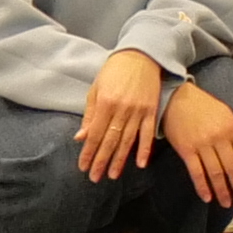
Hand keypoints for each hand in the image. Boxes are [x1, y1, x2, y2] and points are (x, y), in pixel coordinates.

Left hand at [75, 47, 168, 181]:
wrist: (142, 55)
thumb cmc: (114, 71)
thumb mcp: (97, 89)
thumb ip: (90, 114)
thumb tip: (81, 137)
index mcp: (105, 103)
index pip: (95, 134)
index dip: (88, 152)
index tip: (83, 167)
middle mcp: (121, 109)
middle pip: (110, 141)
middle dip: (101, 161)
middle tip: (95, 178)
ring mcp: (138, 110)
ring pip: (127, 140)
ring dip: (120, 160)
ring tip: (113, 175)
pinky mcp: (151, 110)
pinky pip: (148, 133)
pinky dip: (145, 149)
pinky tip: (141, 163)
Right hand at [158, 73, 232, 208]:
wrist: (177, 97)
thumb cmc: (204, 106)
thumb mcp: (228, 116)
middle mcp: (219, 137)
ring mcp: (202, 144)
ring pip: (215, 172)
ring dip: (222, 190)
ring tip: (227, 202)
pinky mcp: (186, 150)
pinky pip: (196, 172)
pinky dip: (202, 186)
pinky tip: (207, 196)